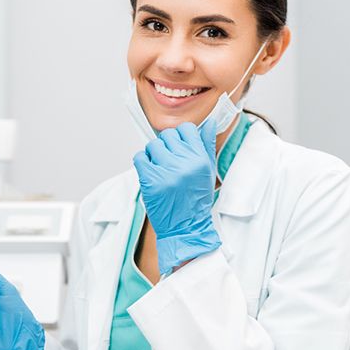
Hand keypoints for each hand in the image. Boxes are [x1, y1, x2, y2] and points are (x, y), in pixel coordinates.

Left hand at [133, 118, 220, 274]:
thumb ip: (207, 145)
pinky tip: (150, 173)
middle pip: (167, 135)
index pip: (186, 129)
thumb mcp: (208, 171)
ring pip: (152, 145)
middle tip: (169, 161)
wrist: (186, 227)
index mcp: (200, 159)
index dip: (180, 137)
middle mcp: (184, 162)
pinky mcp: (149, 180)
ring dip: (153, 155)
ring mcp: (165, 171)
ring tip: (160, 169)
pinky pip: (140, 157)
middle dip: (166, 146)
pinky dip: (142, 163)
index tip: (178, 147)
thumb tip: (209, 122)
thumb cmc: (196, 200)